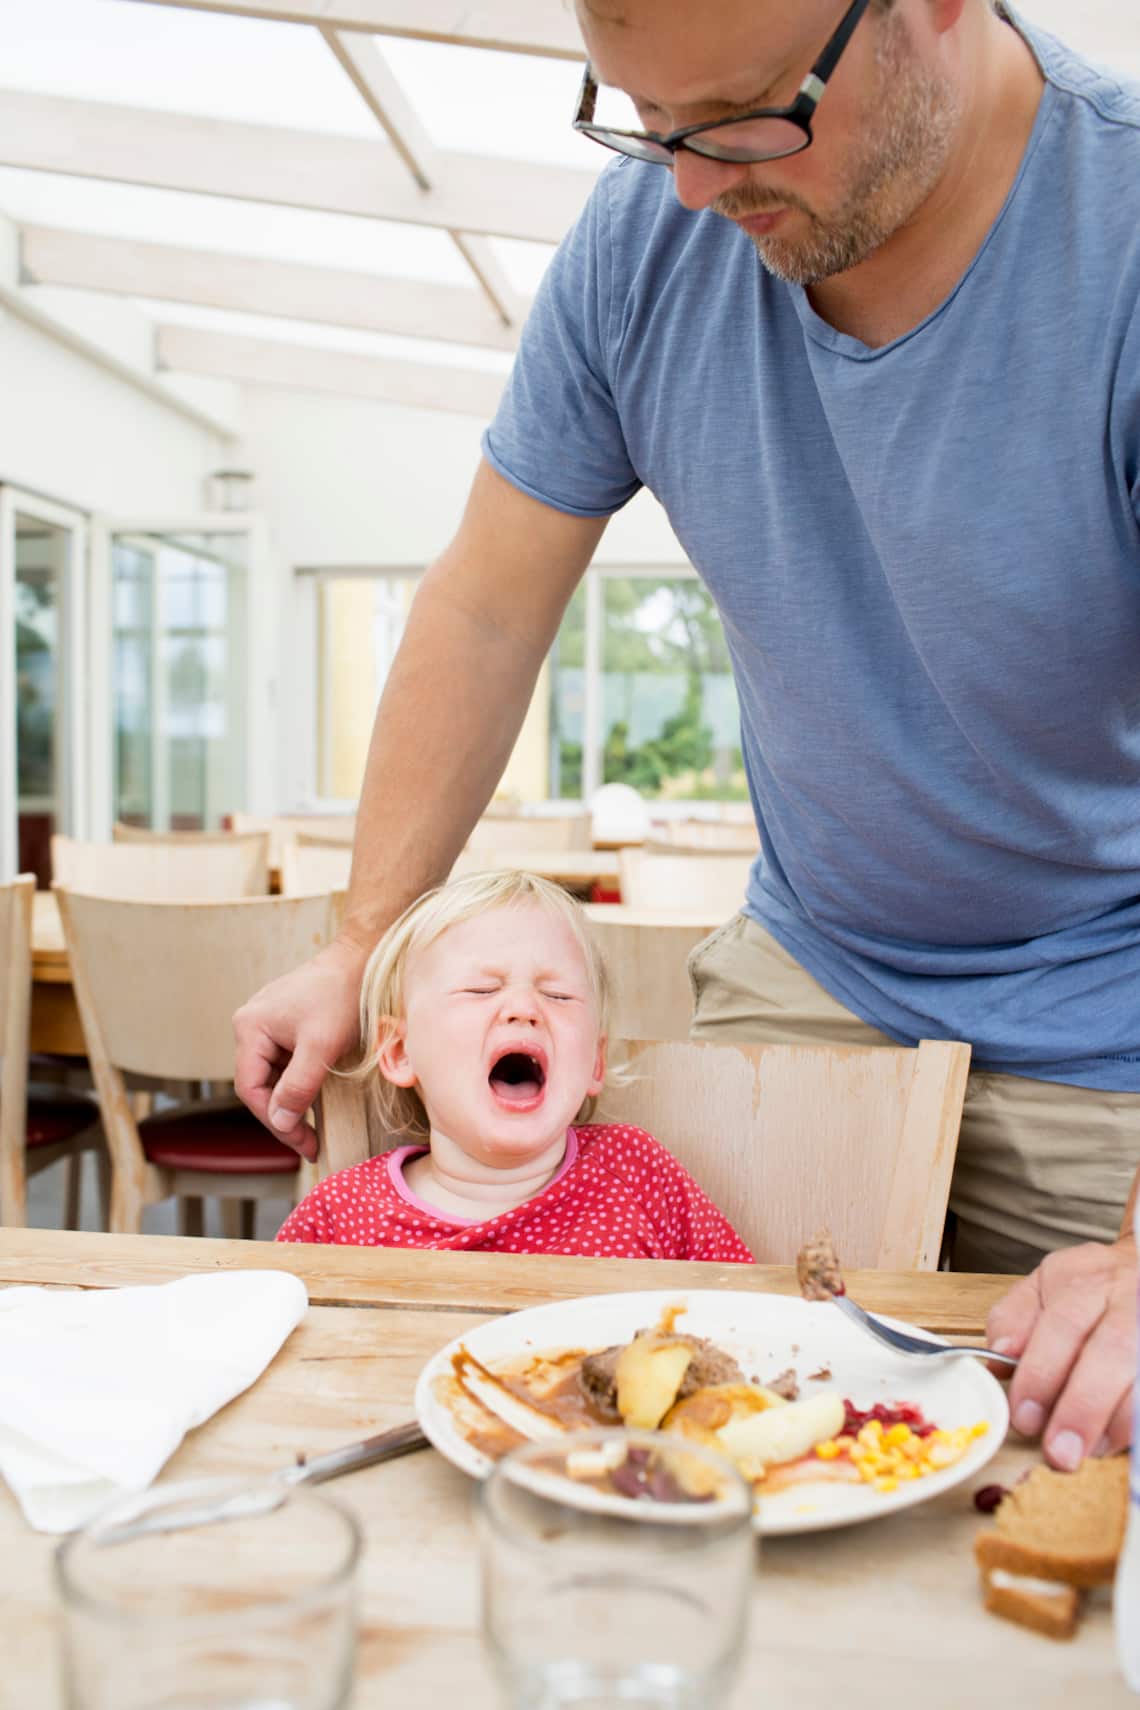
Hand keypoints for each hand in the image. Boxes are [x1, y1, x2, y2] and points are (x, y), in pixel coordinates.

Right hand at [233, 934, 369, 1159]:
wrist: (362, 958)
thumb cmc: (343, 996)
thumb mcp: (321, 1047)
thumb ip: (298, 1086)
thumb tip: (281, 1121)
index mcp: (250, 1027)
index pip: (251, 1088)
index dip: (274, 1121)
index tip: (302, 1143)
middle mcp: (251, 1024)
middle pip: (259, 1084)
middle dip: (283, 1115)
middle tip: (309, 1144)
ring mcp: (268, 1023)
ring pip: (273, 1076)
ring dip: (291, 1101)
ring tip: (313, 1130)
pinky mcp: (286, 1023)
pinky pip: (285, 1062)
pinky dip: (298, 1083)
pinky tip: (315, 1101)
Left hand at [986, 1235, 1136, 1468]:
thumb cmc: (1088, 1289)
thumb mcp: (1042, 1288)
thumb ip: (1014, 1320)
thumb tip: (999, 1359)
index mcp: (1085, 1279)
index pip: (1062, 1325)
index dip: (1042, 1375)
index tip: (1024, 1417)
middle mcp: (1129, 1296)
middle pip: (1113, 1350)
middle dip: (1083, 1407)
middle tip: (1061, 1451)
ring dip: (1120, 1421)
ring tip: (1093, 1450)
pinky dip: (1139, 1422)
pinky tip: (1122, 1438)